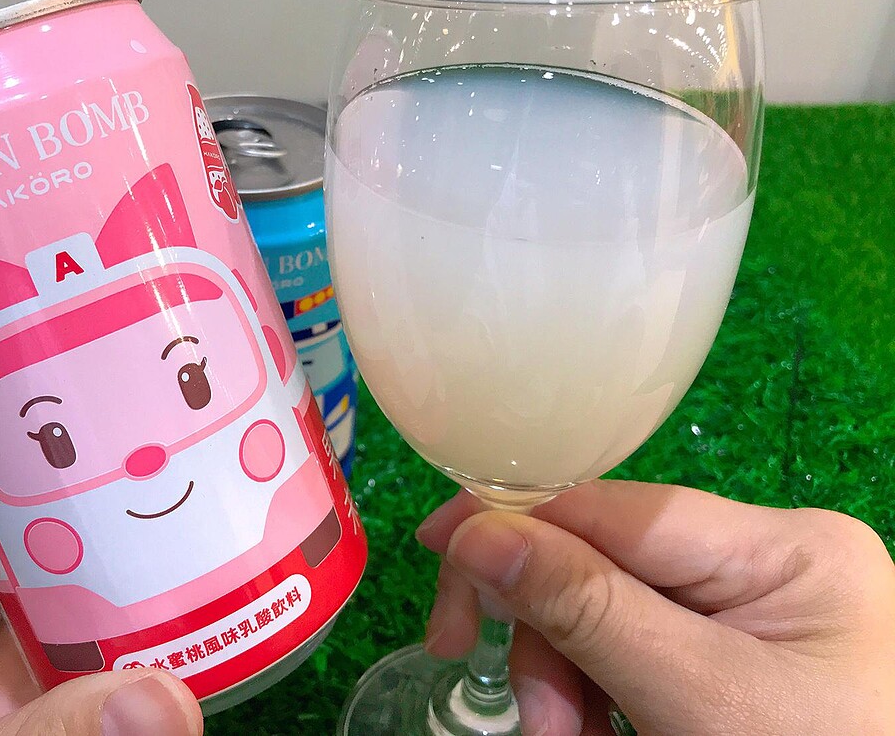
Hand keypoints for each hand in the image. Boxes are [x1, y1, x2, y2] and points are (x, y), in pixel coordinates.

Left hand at [0, 468, 202, 735]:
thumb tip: (171, 702)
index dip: (16, 471)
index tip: (99, 448)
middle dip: (79, 532)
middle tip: (164, 498)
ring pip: (38, 610)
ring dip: (104, 595)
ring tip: (184, 553)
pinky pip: (57, 670)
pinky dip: (107, 658)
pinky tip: (168, 637)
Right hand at [416, 480, 894, 734]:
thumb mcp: (699, 699)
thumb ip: (586, 607)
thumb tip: (474, 529)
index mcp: (784, 545)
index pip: (616, 506)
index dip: (515, 521)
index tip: (434, 550)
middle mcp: (771, 561)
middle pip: (605, 565)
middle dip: (551, 638)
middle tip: (535, 722)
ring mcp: (758, 613)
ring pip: (609, 616)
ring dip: (568, 680)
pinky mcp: (738, 659)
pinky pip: (638, 654)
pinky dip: (600, 696)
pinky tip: (597, 731)